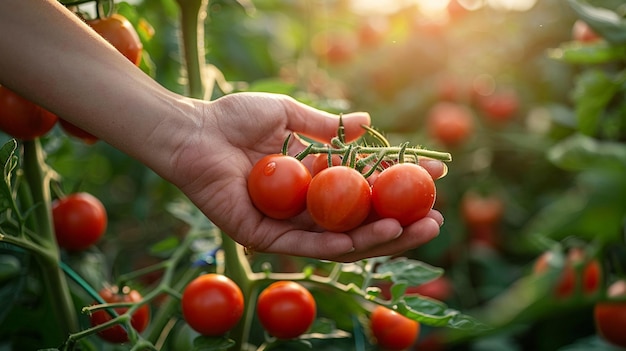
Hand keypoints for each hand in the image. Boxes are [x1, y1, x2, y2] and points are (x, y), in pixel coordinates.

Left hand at [167, 92, 444, 261]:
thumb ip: (327, 126)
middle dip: (399, 223)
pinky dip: (339, 242)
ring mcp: (285, 225)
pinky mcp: (262, 238)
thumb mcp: (289, 116)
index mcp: (312, 179)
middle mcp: (304, 207)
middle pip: (359, 222)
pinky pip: (306, 244)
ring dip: (379, 238)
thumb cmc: (234, 119)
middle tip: (435, 219)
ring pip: (339, 240)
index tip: (435, 175)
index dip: (399, 183)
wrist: (193, 130)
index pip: (364, 187)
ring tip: (414, 229)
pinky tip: (372, 235)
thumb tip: (367, 123)